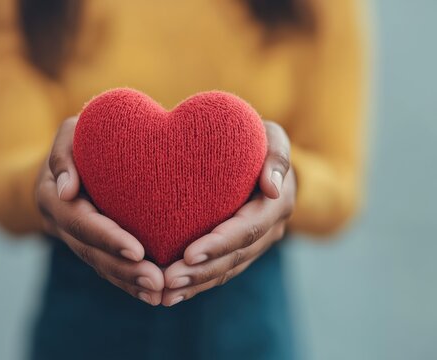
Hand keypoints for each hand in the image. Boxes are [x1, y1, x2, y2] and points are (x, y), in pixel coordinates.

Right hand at [35, 117, 164, 304]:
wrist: (69, 158)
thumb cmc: (77, 139)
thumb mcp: (67, 134)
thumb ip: (62, 155)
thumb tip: (66, 190)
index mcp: (53, 197)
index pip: (81, 222)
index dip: (107, 238)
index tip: (138, 251)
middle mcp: (61, 223)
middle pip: (91, 252)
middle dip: (123, 270)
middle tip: (156, 281)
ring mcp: (75, 238)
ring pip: (100, 266)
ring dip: (128, 282)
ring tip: (159, 292)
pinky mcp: (91, 245)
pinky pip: (107, 267)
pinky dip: (128, 282)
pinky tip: (153, 294)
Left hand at [162, 121, 295, 305]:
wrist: (260, 160)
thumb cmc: (260, 142)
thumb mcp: (273, 139)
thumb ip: (277, 157)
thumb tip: (273, 189)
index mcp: (275, 206)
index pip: (247, 230)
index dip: (219, 244)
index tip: (188, 254)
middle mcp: (268, 231)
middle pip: (234, 258)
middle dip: (201, 272)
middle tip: (168, 281)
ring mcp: (254, 245)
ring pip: (225, 271)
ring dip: (196, 285)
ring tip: (164, 294)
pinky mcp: (239, 251)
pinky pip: (220, 272)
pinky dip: (197, 284)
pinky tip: (172, 294)